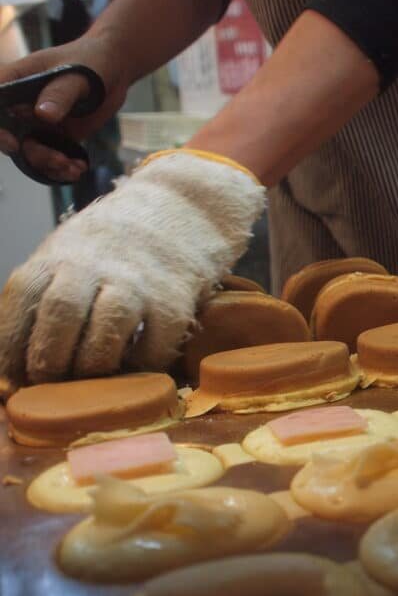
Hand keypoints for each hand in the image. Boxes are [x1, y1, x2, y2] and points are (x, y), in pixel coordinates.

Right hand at [0, 34, 128, 182]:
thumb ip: (60, 94)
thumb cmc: (90, 61)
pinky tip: (78, 168)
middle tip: (58, 160)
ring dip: (48, 164)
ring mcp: (37, 121)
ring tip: (72, 168)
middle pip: (9, 135)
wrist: (113, 68)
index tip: (14, 143)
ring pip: (30, 150)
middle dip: (31, 154)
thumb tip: (43, 115)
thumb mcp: (77, 74)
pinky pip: (52, 155)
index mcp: (14, 82)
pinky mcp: (57, 134)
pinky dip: (62, 167)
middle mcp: (20, 104)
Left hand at [0, 150, 265, 385]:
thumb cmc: (114, 247)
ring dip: (93, 367)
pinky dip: (140, 367)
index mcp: (58, 256)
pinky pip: (155, 346)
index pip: (21, 299)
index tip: (9, 380)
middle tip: (50, 384)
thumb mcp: (66, 255)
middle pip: (62, 312)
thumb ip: (42, 297)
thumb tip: (12, 367)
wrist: (182, 211)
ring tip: (91, 383)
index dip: (9, 345)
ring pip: (108, 330)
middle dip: (49, 359)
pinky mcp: (176, 302)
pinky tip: (134, 371)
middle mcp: (96, 265)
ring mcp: (138, 283)